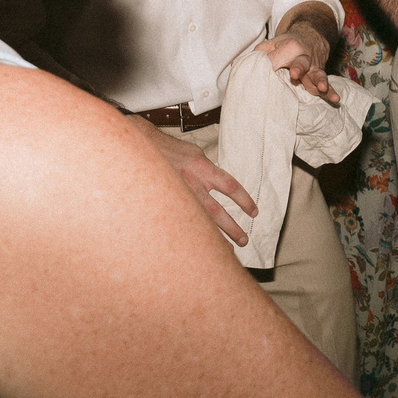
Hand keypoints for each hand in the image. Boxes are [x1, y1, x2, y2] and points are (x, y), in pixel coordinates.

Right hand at [142, 128, 255, 247]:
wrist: (143, 146)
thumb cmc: (171, 150)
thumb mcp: (195, 154)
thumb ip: (207, 170)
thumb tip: (218, 184)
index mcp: (203, 169)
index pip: (230, 186)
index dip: (244, 200)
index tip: (254, 212)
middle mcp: (191, 184)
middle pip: (215, 212)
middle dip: (231, 228)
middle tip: (244, 241)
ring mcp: (177, 196)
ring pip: (198, 222)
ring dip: (212, 237)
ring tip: (225, 250)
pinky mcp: (165, 201)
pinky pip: (180, 221)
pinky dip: (190, 234)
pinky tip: (196, 246)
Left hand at [258, 23, 337, 103]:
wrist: (312, 36)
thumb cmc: (287, 44)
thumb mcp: (271, 44)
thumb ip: (259, 54)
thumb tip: (241, 67)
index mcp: (289, 47)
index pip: (276, 58)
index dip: (270, 65)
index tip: (260, 72)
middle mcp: (303, 57)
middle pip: (300, 63)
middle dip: (297, 68)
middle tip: (294, 74)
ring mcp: (313, 67)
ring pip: (317, 74)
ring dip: (319, 82)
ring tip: (321, 88)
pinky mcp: (319, 76)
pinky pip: (327, 84)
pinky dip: (331, 92)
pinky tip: (336, 99)